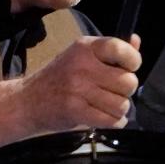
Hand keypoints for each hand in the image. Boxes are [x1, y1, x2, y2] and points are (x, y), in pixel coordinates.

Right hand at [19, 34, 140, 132]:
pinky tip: (106, 117)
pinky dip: (114, 122)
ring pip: (122, 104)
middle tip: (114, 90)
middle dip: (126, 90)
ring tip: (107, 105)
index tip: (129, 68)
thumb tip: (135, 41)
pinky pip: (111, 120)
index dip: (133, 61)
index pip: (120, 48)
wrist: (29, 100)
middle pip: (128, 81)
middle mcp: (82, 65)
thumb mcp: (82, 56)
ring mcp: (78, 89)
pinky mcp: (76, 111)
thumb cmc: (61, 77)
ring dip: (119, 109)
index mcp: (86, 47)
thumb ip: (111, 50)